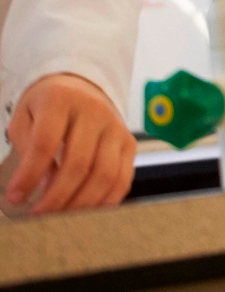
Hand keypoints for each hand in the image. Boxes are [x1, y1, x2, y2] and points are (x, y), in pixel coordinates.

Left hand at [5, 73, 133, 214]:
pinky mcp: (130, 142)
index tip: (15, 197)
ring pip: (105, 174)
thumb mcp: (26, 117)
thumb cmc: (48, 107)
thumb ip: (28, 148)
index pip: (45, 143)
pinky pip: (123, 178)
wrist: (82, 88)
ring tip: (60, 216)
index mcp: (61, 99)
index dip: (29, 175)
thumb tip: (42, 184)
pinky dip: (106, 200)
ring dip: (81, 203)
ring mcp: (116, 127)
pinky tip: (86, 211)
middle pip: (78, 163)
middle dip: (56, 196)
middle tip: (38, 215)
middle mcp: (95, 111)